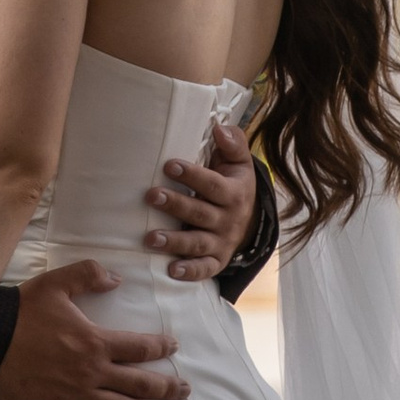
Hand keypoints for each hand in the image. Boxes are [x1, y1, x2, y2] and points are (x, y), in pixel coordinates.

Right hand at [0, 259, 185, 399]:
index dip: (161, 347)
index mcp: (95, 341)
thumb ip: (89, 275)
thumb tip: (117, 279)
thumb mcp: (56, 283)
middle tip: (185, 390)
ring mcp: (77, 396)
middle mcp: (93, 372)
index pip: (140, 347)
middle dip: (167, 387)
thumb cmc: (21, 312)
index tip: (173, 347)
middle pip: (141, 383)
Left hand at [145, 115, 260, 280]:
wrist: (250, 219)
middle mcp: (228, 219)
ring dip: (175, 242)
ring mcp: (222, 242)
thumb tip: (219, 127)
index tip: (168, 165)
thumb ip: (233, 143)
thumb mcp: (239, 162)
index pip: (212, 184)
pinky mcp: (217, 260)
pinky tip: (171, 270)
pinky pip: (205, 269)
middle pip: (200, 213)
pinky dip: (190, 272)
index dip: (191, 175)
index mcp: (233, 192)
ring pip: (198, 243)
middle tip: (150, 196)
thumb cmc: (234, 183)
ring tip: (149, 238)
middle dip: (175, 205)